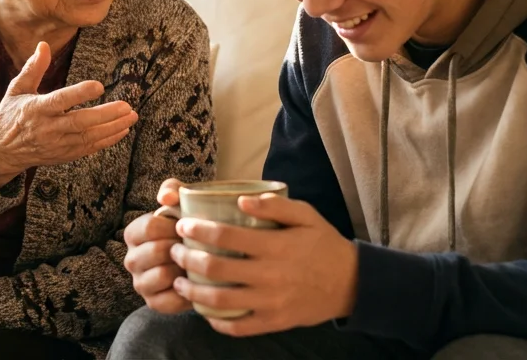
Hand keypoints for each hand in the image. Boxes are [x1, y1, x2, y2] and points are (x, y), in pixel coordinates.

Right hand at [0, 41, 137, 186]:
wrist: (1, 151)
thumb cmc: (10, 115)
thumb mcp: (17, 89)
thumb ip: (33, 68)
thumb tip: (43, 45)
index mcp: (36, 109)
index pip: (60, 101)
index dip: (79, 94)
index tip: (99, 86)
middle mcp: (47, 129)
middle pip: (80, 122)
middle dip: (105, 115)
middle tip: (126, 106)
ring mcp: (56, 144)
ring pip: (88, 137)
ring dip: (112, 128)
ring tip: (131, 117)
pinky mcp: (63, 155)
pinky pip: (88, 149)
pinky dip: (107, 141)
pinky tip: (122, 130)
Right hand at [123, 178, 189, 313]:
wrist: (203, 256)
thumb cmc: (188, 226)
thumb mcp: (181, 202)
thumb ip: (172, 189)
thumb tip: (165, 198)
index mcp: (133, 233)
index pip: (149, 228)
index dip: (174, 227)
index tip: (190, 227)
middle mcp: (131, 259)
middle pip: (156, 251)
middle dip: (181, 247)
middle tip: (198, 246)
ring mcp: (140, 283)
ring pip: (162, 275)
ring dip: (184, 269)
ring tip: (197, 263)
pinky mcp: (153, 303)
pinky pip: (169, 300)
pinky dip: (186, 292)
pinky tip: (197, 283)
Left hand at [169, 193, 356, 336]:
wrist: (351, 284)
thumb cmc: (324, 244)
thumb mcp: (306, 215)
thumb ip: (275, 205)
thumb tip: (240, 200)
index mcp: (276, 246)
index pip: (226, 237)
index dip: (198, 230)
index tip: (182, 224)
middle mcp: (270, 276)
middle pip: (216, 269)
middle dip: (187, 258)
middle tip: (174, 250)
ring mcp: (270, 303)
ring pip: (220, 301)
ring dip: (193, 290)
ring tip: (179, 280)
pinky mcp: (274, 323)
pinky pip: (238, 328)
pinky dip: (215, 321)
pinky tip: (204, 309)